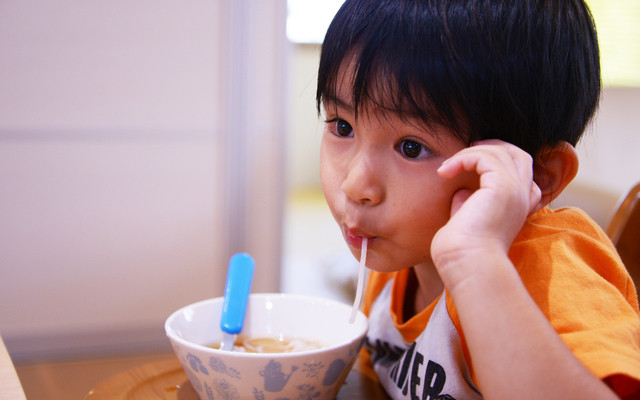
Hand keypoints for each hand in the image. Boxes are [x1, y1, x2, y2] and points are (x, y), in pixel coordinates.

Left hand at [431, 140, 541, 289]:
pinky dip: (463, 157)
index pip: (522, 174)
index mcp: (517, 208)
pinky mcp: (501, 186)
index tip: (470, 167)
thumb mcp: (466, 224)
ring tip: (448, 167)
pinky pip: (484, 156)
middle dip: (492, 148)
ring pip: (501, 151)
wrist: (467, 266)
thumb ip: (467, 205)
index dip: (499, 164)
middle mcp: (521, 197)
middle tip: (465, 154)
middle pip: (518, 155)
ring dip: (470, 153)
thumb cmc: (461, 254)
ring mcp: (514, 191)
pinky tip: (445, 172)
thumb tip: (462, 191)